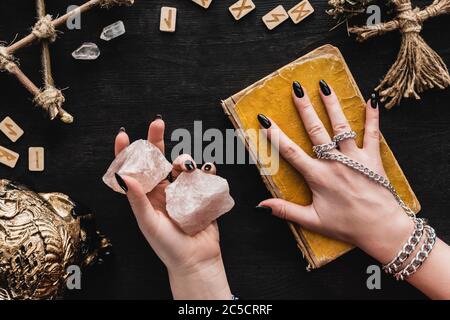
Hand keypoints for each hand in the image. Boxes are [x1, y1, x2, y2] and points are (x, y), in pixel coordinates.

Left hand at [113, 118, 230, 299]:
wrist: (197, 259)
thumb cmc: (168, 246)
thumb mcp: (148, 224)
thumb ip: (137, 200)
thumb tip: (123, 176)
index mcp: (147, 196)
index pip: (134, 170)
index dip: (127, 153)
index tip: (123, 135)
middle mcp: (164, 190)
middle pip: (158, 159)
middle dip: (157, 140)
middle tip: (157, 123)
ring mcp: (183, 190)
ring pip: (182, 164)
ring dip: (184, 159)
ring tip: (188, 167)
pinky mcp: (201, 193)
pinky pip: (204, 174)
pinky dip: (206, 169)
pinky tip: (207, 172)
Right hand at [256, 80, 413, 263]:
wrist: (381, 229)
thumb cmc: (346, 226)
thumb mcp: (312, 221)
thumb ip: (285, 210)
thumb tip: (260, 206)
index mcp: (318, 176)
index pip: (290, 152)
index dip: (275, 135)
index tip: (265, 119)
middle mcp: (335, 162)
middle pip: (315, 130)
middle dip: (304, 108)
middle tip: (296, 89)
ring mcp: (355, 158)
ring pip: (341, 126)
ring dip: (332, 105)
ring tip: (324, 86)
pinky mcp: (373, 158)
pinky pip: (372, 133)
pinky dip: (372, 116)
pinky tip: (371, 99)